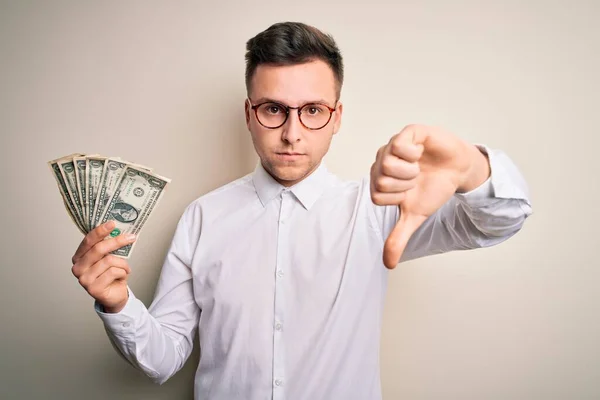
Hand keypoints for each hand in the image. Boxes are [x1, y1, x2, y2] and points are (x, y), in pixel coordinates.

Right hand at [71, 221, 135, 312]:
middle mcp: (78, 268)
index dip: (100, 231)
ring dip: (123, 263)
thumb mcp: (108, 257)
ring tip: (125, 268)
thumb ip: (108, 246)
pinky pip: (114, 272)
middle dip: (117, 241)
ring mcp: (84, 279)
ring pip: (109, 260)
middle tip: (131, 237)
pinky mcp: (93, 288)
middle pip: (99, 249)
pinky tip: (122, 276)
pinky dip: (123, 272)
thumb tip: (118, 229)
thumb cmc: (111, 274)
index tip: (112, 223)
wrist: (114, 295)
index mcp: (79, 257)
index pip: (88, 241)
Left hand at [370, 124, 489, 268]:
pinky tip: (421, 154)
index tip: (410, 192)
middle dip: (404, 185)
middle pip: (379, 180)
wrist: (459, 170)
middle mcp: (383, 162)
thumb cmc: (434, 188)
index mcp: (381, 180)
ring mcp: (394, 146)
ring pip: (386, 163)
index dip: (397, 198)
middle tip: (416, 179)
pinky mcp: (409, 133)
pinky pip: (399, 144)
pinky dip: (413, 154)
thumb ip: (399, 237)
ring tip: (419, 168)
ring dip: (409, 171)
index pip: (376, 195)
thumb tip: (388, 264)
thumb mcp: (416, 215)